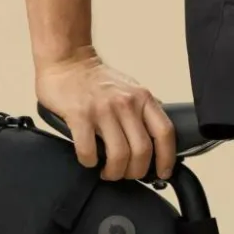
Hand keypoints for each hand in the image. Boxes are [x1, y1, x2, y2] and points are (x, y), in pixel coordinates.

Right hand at [35, 50, 175, 180]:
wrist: (67, 60)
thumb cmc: (96, 80)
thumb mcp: (130, 89)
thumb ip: (144, 111)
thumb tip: (157, 139)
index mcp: (142, 98)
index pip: (165, 133)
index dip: (167, 158)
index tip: (162, 173)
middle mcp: (126, 103)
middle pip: (142, 150)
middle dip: (135, 171)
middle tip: (126, 174)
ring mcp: (103, 109)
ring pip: (119, 155)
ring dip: (114, 172)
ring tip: (108, 172)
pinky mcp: (80, 115)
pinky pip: (89, 151)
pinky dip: (90, 162)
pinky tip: (89, 160)